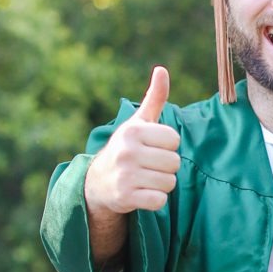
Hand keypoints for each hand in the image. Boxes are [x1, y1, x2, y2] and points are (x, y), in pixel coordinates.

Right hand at [84, 66, 180, 214]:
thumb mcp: (138, 123)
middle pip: (174, 162)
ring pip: (169, 182)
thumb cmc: (126, 148)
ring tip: (145, 179)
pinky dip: (155, 200)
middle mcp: (127, 151)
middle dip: (166, 167)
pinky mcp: (125, 196)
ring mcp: (125, 174)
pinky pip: (159, 201)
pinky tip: (142, 193)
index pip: (174, 140)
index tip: (152, 148)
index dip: (168, 146)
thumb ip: (154, 98)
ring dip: (162, 184)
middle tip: (149, 166)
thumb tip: (162, 70)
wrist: (98, 182)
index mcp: (133, 131)